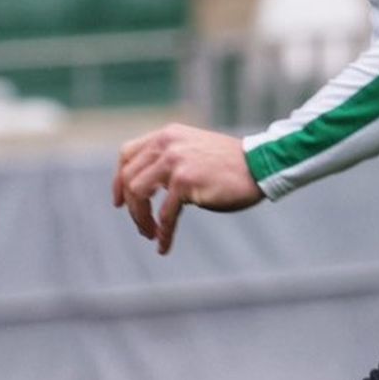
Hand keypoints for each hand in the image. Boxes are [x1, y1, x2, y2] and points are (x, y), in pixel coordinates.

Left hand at [112, 123, 264, 254]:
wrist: (259, 165)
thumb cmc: (230, 164)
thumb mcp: (193, 150)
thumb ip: (170, 159)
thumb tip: (148, 187)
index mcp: (167, 134)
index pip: (127, 154)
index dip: (118, 181)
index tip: (119, 202)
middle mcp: (167, 143)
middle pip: (129, 178)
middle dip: (131, 207)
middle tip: (143, 227)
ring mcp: (175, 160)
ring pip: (138, 194)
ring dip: (141, 219)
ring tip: (152, 234)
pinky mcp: (185, 181)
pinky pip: (165, 213)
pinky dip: (163, 232)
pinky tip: (164, 245)